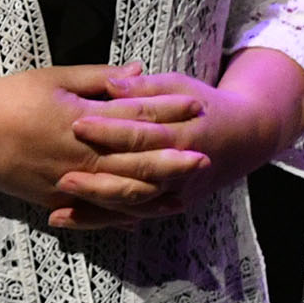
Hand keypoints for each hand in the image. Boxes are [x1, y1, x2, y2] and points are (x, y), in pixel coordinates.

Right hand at [0, 63, 190, 217]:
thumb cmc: (12, 97)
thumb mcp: (56, 78)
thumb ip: (102, 78)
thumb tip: (141, 70)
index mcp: (83, 119)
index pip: (136, 116)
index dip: (169, 112)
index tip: (197, 106)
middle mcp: (79, 155)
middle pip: (137, 161)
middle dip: (173, 161)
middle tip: (206, 158)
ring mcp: (68, 181)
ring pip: (121, 193)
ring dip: (155, 194)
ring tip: (183, 193)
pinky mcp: (55, 199)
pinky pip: (95, 211)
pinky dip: (121, 214)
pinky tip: (142, 216)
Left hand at [49, 50, 303, 231]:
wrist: (245, 138)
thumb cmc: (206, 105)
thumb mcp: (181, 87)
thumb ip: (145, 88)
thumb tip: (111, 83)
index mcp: (184, 133)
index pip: (143, 132)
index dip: (111, 129)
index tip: (78, 124)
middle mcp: (182, 167)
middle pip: (137, 174)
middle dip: (99, 176)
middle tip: (62, 173)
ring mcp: (178, 191)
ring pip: (133, 202)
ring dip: (95, 204)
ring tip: (58, 201)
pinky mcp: (170, 205)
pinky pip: (131, 215)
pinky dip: (99, 219)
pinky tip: (66, 218)